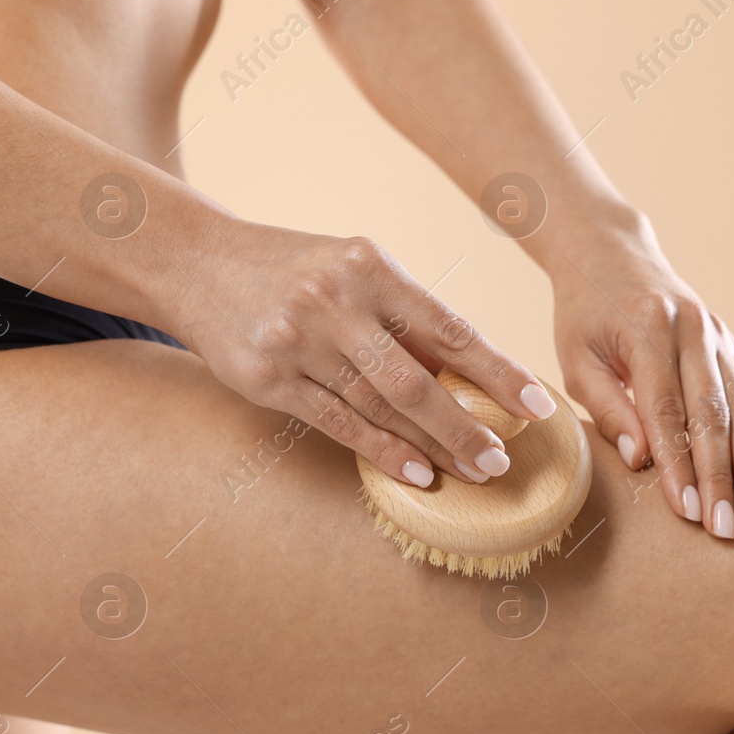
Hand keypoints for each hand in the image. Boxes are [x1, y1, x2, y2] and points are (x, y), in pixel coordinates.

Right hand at [176, 223, 557, 487]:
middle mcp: (336, 300)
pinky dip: (382, 451)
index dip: (498, 372)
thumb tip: (469, 376)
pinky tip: (416, 473)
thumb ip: (401, 315)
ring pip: (379, 407)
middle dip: (465, 425)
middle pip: (416, 379)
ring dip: (430, 446)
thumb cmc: (292, 269)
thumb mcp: (351, 269)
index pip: (448, 328)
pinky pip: (337, 423)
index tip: (537, 407)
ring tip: (470, 472)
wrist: (196, 261)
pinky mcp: (267, 378)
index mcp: (370, 266)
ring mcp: (298, 340)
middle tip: (503, 460)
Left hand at [549, 210, 733, 538]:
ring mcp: (720, 338)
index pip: (666, 410)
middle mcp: (694, 331)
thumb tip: (641, 460)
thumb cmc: (584, 314)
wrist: (611, 254)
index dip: (678, 465)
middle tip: (727, 529)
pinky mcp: (731, 347)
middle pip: (712, 414)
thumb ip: (606, 406)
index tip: (686, 512)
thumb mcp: (577, 357)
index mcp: (650, 330)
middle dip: (720, 476)